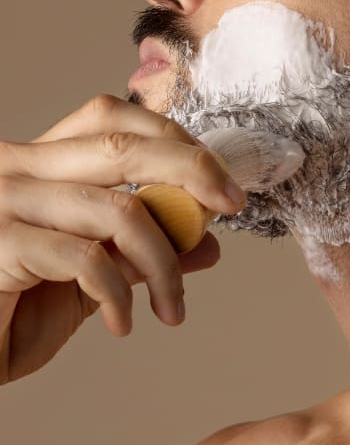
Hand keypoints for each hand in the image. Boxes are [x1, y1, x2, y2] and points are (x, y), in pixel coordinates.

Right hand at [0, 94, 246, 384]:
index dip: (176, 143)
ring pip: (119, 211)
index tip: (224, 186)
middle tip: (231, 206)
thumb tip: (206, 242)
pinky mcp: (0, 243)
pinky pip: (88, 259)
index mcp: (37, 166)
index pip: (111, 122)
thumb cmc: (8, 314)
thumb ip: (139, 255)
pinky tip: (122, 323)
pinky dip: (121, 295)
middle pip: (121, 146)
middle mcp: (15, 169)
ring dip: (165, 265)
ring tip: (172, 309)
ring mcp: (3, 202)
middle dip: (192, 171)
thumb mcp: (90, 281)